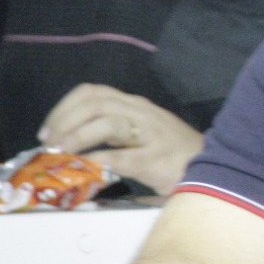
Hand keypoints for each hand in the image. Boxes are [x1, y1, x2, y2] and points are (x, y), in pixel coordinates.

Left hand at [38, 84, 203, 194]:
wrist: (215, 170)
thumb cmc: (174, 155)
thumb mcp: (141, 134)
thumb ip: (113, 135)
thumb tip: (74, 147)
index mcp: (135, 106)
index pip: (93, 93)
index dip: (64, 108)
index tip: (48, 130)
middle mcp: (141, 113)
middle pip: (94, 103)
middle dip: (64, 121)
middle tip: (50, 144)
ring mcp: (150, 134)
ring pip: (105, 121)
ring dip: (76, 137)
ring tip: (62, 154)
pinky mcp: (155, 158)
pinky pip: (120, 156)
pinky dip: (96, 160)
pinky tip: (84, 168)